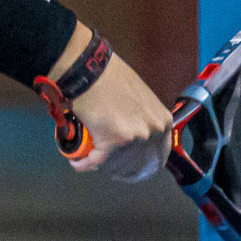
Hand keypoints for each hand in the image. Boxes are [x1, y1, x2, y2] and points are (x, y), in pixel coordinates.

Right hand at [69, 53, 172, 181]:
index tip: (130, 171)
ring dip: (101, 166)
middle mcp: (153, 132)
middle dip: (121, 171)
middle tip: (108, 169)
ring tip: (89, 159)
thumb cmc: (111, 77)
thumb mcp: (140, 99)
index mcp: (163, 122)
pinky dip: (83, 164)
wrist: (90, 68)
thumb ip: (143, 120)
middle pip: (137, 167)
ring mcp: (135, 138)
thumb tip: (133, 138)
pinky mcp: (113, 142)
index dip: (143, 167)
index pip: (158, 157)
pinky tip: (77, 162)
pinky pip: (95, 162)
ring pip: (115, 166)